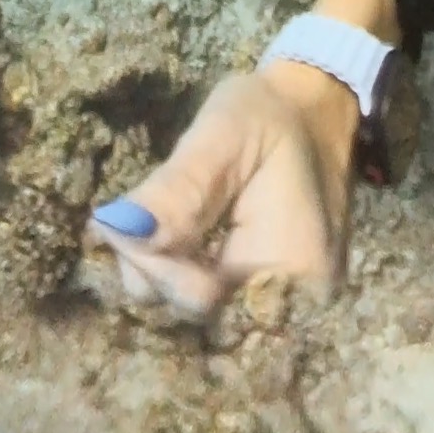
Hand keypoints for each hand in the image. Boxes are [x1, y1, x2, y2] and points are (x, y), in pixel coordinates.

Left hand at [88, 0, 398, 316]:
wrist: (313, 112)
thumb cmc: (269, 114)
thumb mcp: (223, 133)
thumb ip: (178, 188)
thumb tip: (120, 230)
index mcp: (293, 267)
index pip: (200, 301)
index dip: (154, 267)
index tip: (122, 220)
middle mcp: (297, 305)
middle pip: (199, 320)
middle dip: (154, 270)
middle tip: (135, 218)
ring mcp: (286, 308)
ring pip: (199, 319)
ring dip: (164, 274)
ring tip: (159, 219)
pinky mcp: (269, 300)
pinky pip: (214, 307)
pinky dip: (182, 275)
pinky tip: (174, 238)